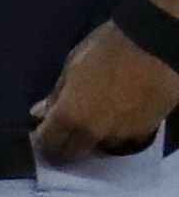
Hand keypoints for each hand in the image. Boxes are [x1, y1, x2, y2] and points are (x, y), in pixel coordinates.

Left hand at [31, 19, 178, 164]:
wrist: (156, 43)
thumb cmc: (107, 48)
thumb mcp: (73, 65)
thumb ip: (57, 94)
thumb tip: (39, 112)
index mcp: (70, 116)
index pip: (48, 143)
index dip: (41, 140)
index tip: (40, 133)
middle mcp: (94, 132)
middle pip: (74, 152)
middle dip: (65, 145)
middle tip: (65, 132)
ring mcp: (122, 134)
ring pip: (102, 147)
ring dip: (95, 139)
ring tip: (96, 121)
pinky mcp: (147, 131)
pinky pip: (127, 138)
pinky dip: (119, 131)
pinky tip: (119, 117)